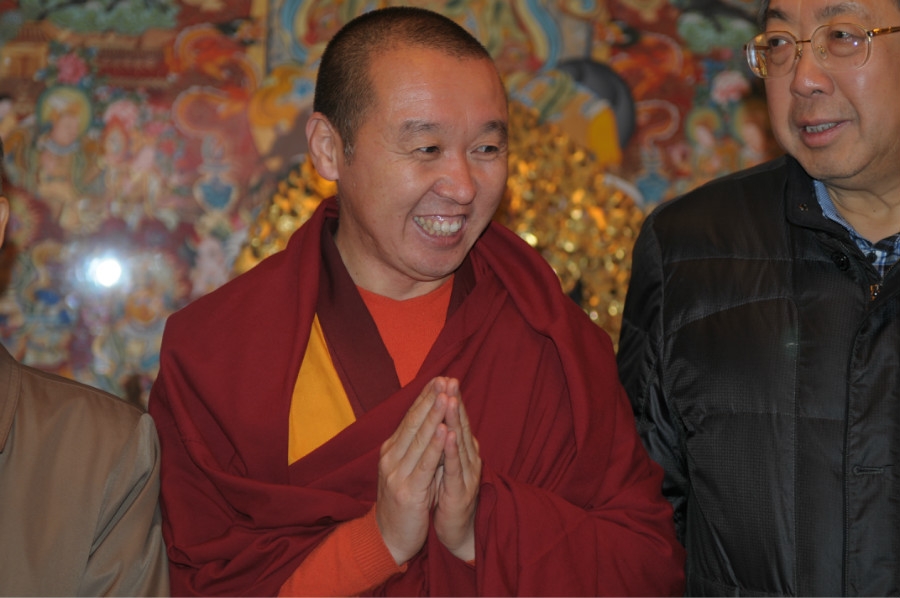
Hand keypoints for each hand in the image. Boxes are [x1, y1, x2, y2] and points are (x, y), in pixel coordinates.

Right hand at [376, 377, 451, 564]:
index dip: (425, 398)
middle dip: (431, 399)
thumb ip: (417, 448)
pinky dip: (436, 446)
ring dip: (434, 416)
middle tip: (445, 379)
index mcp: (391, 451)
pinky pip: (425, 464)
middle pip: (414, 423)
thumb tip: (433, 421)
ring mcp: (397, 474)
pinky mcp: (408, 491)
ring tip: (446, 396)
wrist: (390, 539)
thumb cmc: (403, 503)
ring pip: (419, 439)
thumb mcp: (407, 470)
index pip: (410, 418)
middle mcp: (391, 458)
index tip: (440, 379)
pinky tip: (445, 430)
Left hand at [433, 378, 481, 561]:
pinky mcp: (460, 491)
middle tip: (450, 379)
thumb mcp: (443, 464)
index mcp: (463, 451)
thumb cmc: (447, 496)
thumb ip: (444, 442)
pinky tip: (448, 434)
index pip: (456, 420)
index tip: (443, 377)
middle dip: (454, 402)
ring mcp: (466, 475)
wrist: (455, 531)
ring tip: (450, 399)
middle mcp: (468, 459)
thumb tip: (438, 417)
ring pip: (460, 443)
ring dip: (454, 420)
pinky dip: (452, 450)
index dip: (450, 399)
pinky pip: (455, 468)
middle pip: (460, 425)